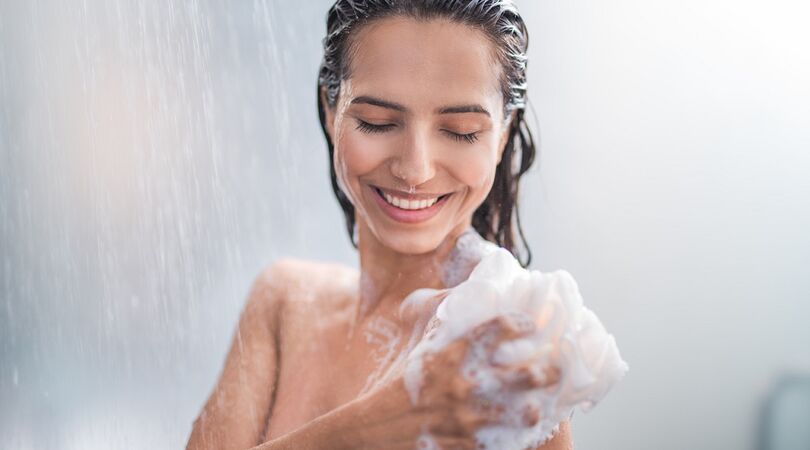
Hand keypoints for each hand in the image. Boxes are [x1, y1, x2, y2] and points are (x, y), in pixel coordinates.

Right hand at [344, 314, 558, 449]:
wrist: (373, 428)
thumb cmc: (398, 381)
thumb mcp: (416, 345)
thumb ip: (438, 317)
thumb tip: (459, 289)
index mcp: (451, 352)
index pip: (499, 328)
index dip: (521, 323)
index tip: (529, 325)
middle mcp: (462, 382)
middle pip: (526, 373)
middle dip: (547, 370)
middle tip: (553, 367)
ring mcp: (466, 416)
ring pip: (524, 412)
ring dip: (534, 407)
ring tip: (538, 404)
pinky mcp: (466, 444)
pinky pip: (505, 441)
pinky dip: (515, 436)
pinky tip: (520, 430)